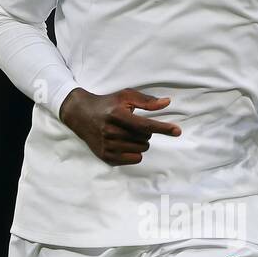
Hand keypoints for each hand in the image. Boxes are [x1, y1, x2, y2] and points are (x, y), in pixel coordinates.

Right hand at [59, 87, 180, 165]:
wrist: (81, 114)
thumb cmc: (107, 104)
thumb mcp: (125, 96)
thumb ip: (147, 101)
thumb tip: (167, 102)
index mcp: (117, 115)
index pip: (145, 125)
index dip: (163, 128)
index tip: (177, 131)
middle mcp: (111, 132)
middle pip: (146, 139)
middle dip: (145, 132)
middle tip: (133, 125)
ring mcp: (107, 146)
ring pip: (141, 150)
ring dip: (140, 142)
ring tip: (127, 133)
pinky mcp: (106, 157)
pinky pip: (134, 160)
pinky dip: (134, 153)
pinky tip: (124, 143)